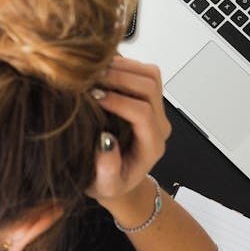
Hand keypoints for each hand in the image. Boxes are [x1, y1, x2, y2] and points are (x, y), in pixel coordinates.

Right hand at [85, 56, 170, 207]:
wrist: (118, 178)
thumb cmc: (109, 183)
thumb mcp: (104, 185)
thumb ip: (107, 170)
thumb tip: (105, 141)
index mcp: (152, 145)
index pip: (143, 114)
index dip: (119, 102)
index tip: (93, 97)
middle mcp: (159, 124)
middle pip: (150, 88)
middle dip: (120, 78)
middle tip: (90, 78)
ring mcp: (156, 108)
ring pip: (150, 74)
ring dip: (123, 67)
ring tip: (94, 71)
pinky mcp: (148, 97)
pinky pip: (143, 71)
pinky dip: (123, 64)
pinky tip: (100, 70)